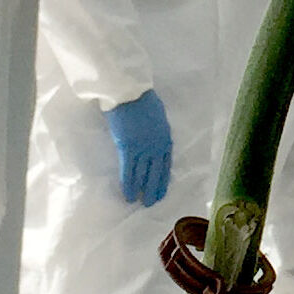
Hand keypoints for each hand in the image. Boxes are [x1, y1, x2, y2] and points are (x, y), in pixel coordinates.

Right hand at [103, 91, 172, 205]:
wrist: (129, 91)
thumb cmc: (141, 98)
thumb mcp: (157, 116)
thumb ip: (156, 130)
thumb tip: (151, 139)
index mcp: (165, 137)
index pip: (166, 164)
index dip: (164, 179)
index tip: (162, 190)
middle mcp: (157, 146)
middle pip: (156, 172)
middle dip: (154, 189)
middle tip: (151, 202)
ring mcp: (143, 148)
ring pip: (142, 174)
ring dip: (140, 190)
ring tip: (139, 202)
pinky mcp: (128, 149)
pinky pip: (128, 171)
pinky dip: (128, 184)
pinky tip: (127, 194)